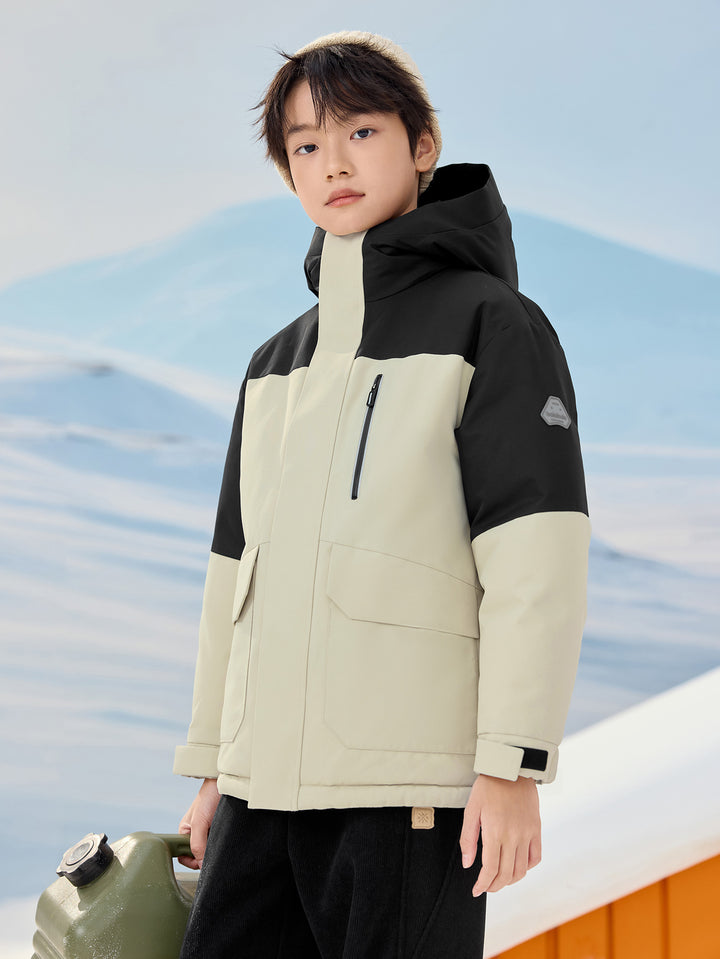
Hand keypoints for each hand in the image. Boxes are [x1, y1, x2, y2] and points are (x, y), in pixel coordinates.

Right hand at [177, 778, 220, 868]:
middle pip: (198, 856)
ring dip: (215, 850)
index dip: (192, 862)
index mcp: (185, 832)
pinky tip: (226, 840)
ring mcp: (208, 832)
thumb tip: (201, 865)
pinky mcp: (220, 829)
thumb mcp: (199, 822)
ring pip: (210, 851)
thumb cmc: (208, 797)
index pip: (184, 856)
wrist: (225, 782)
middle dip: (205, 857)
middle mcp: (196, 834)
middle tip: (214, 851)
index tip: (202, 860)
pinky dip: (222, 845)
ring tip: (221, 842)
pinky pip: (220, 843)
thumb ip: (197, 845)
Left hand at [459, 773, 540, 895]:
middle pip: (506, 874)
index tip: (476, 890)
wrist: (511, 769)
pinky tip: (517, 866)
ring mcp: (527, 834)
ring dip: (510, 880)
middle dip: (495, 886)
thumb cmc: (488, 787)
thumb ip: (468, 839)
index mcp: (495, 832)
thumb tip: (468, 865)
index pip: (490, 869)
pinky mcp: (536, 829)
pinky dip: (527, 867)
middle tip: (486, 887)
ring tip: (500, 880)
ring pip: (522, 870)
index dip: (483, 884)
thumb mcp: (471, 810)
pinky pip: (535, 857)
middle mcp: (514, 836)